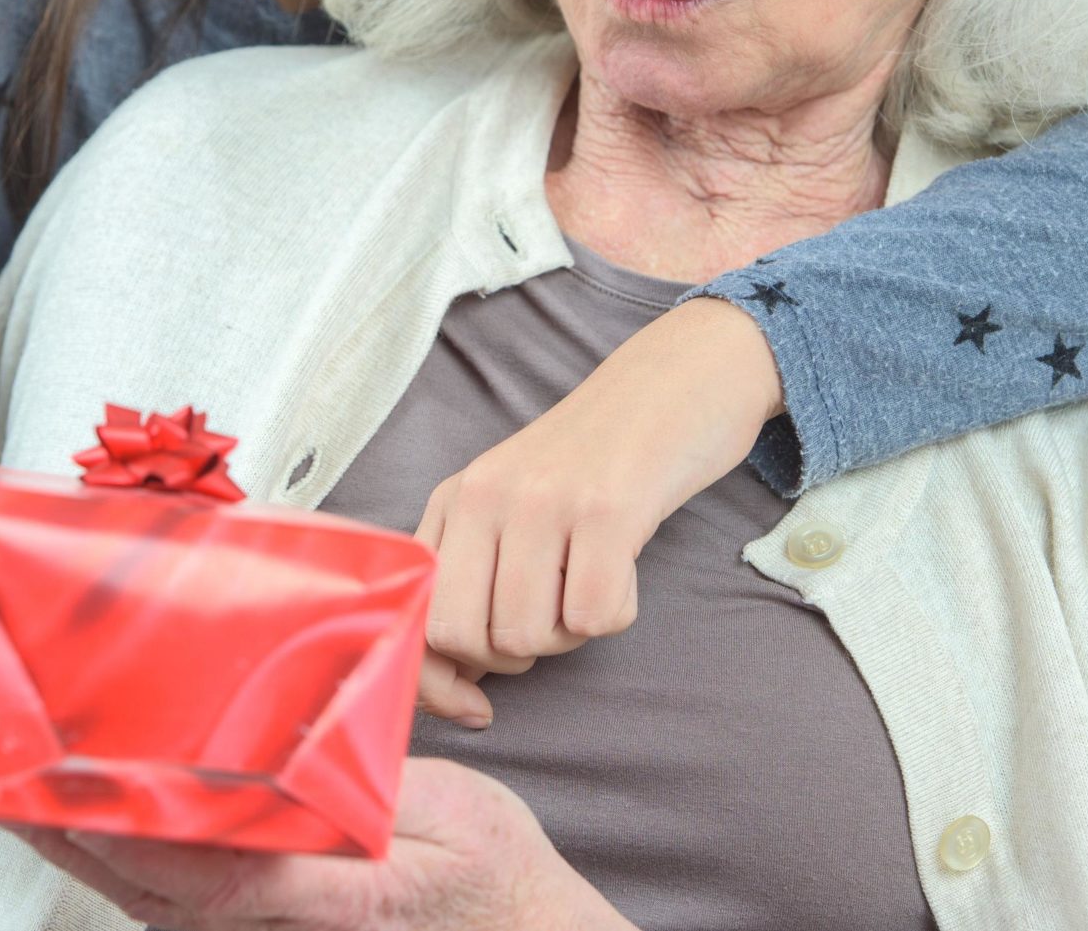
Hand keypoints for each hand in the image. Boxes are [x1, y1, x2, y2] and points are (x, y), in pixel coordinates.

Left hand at [10, 758, 632, 930]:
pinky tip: (90, 819)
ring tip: (20, 782)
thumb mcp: (441, 811)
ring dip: (77, 843)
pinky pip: (165, 902)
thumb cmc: (484, 875)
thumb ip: (357, 789)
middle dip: (62, 824)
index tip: (50, 776)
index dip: (111, 818)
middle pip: (135, 883)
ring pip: (138, 896)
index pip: (183, 860)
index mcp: (307, 895)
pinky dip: (117, 859)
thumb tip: (276, 763)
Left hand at [412, 297, 781, 724]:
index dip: (435, 683)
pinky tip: (624, 568)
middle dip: (509, 657)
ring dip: (568, 636)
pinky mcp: (606, 509)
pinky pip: (594, 618)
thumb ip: (477, 575)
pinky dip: (616, 613)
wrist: (675, 380)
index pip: (412, 617)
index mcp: (454, 499)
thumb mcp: (515, 504)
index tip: (476, 708)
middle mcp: (485, 495)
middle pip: (462, 636)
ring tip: (591, 583)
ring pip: (526, 635)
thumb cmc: (597, 462)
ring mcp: (542, 500)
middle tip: (551, 617)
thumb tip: (457, 682)